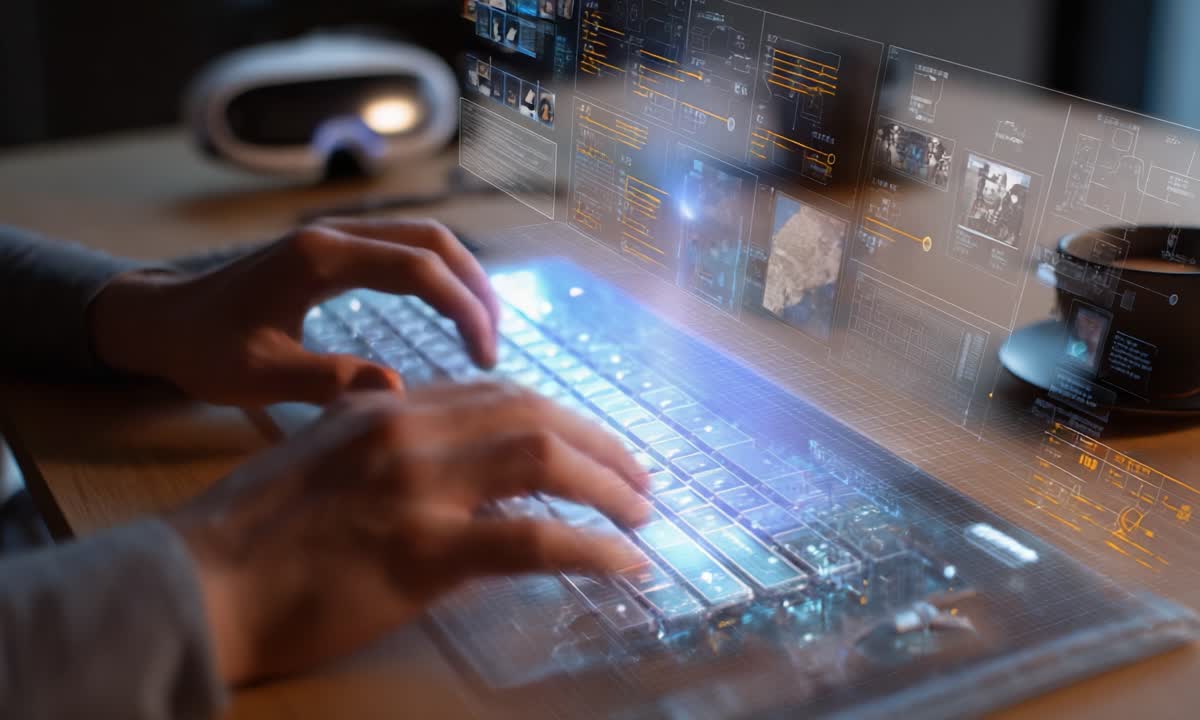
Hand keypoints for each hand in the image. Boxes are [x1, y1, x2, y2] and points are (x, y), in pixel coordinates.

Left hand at [89, 219, 500, 405]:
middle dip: (476, 290)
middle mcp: (335, 234)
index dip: (462, 309)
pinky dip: (442, 277)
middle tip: (492, 346)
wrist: (161, 320)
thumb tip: (399, 394)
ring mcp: (337, 236)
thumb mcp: (257, 375)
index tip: (483, 358)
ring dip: (464, 279)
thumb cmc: (203, 350)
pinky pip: (407, 249)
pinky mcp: (337, 249)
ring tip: (483, 331)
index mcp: (319, 258)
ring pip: (425, 239)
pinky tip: (452, 313)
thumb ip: (326, 380)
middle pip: (434, 240)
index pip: (418, 268)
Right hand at [166, 382, 650, 684]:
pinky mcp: (424, 553)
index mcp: (386, 409)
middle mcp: (410, 432)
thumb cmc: (249, 532)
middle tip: (639, 479)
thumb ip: (390, 453)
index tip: (592, 446)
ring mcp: (420, 489)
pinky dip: (592, 549)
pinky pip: (535, 541)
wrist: (194, 582)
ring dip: (609, 487)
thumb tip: (458, 475)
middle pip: (535, 417)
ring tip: (642, 516)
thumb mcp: (322, 462)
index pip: (498, 396)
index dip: (560, 420)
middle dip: (601, 446)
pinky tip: (623, 565)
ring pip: (546, 463)